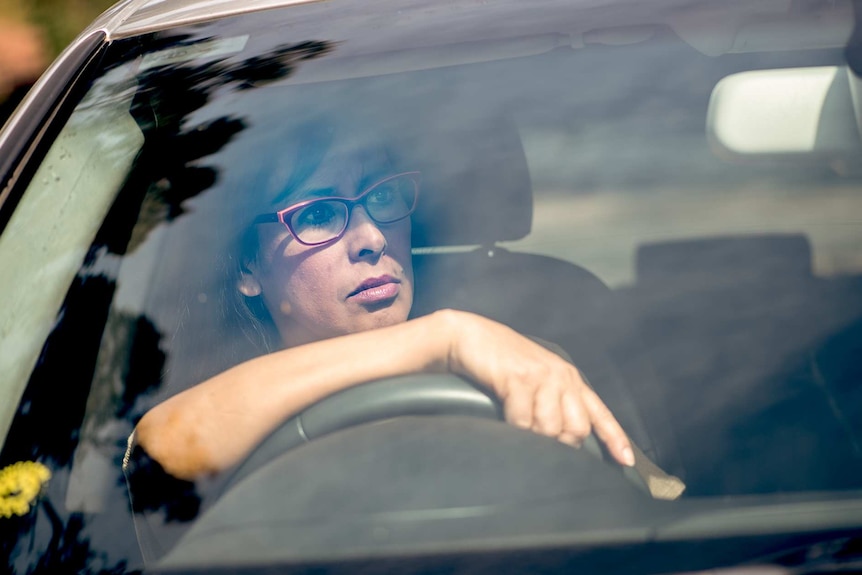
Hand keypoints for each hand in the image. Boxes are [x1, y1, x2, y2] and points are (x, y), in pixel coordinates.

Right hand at [441, 310, 634, 466]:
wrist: (470, 337)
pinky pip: (523, 420)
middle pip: (577, 429)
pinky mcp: (520, 378)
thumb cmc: (499, 361)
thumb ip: (551, 401)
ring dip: (532, 436)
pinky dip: (513, 426)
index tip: (625, 461)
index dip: (614, 438)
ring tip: (516, 423)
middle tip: (535, 438)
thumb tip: (559, 437)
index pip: (599, 412)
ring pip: (550, 428)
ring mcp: (542, 376)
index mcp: (568, 378)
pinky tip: (504, 416)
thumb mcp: (534, 379)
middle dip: (559, 443)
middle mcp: (561, 376)